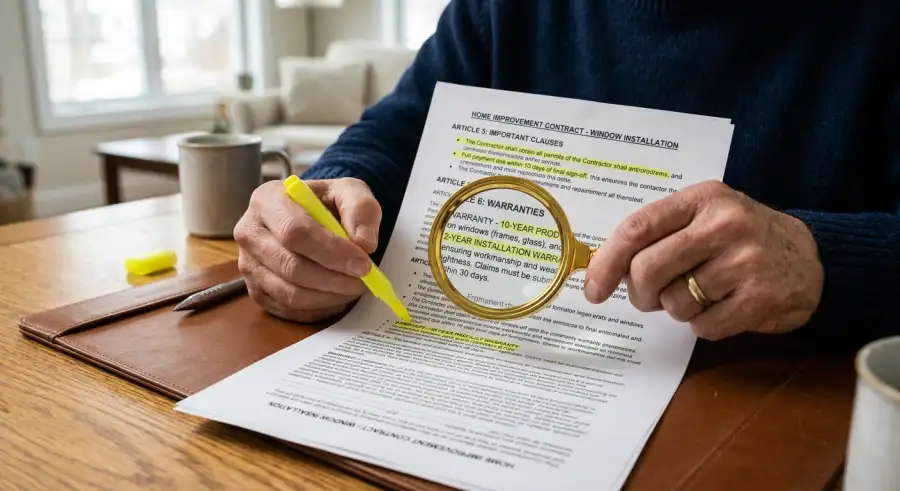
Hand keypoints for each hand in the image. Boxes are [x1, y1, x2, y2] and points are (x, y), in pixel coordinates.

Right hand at [234, 177, 380, 321]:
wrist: (311, 218)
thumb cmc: (327, 204)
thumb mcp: (350, 192)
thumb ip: (361, 210)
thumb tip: (364, 243)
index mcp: (267, 199)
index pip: (295, 232)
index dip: (332, 252)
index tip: (363, 264)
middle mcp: (250, 233)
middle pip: (291, 267)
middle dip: (334, 279)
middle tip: (365, 281)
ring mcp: (249, 266)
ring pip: (291, 293)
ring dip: (330, 296)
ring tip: (355, 287)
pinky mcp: (257, 292)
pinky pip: (290, 310)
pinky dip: (320, 308)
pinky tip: (338, 295)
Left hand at [583, 181, 824, 339]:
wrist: (811, 258)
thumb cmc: (740, 239)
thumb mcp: (703, 218)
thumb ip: (658, 235)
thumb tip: (605, 271)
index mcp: (701, 199)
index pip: (637, 229)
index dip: (607, 263)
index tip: (593, 290)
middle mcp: (723, 225)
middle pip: (648, 269)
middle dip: (639, 294)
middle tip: (649, 298)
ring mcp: (745, 261)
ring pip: (674, 302)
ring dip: (677, 309)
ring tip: (701, 294)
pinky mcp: (761, 297)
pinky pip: (704, 326)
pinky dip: (704, 325)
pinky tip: (723, 307)